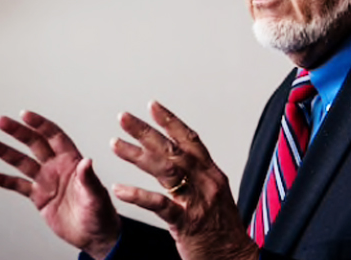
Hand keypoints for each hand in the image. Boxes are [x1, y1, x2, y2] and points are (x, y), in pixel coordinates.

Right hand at [0, 111, 120, 259]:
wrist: (93, 236)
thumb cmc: (101, 213)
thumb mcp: (96, 195)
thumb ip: (88, 178)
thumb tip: (87, 161)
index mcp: (72, 161)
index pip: (54, 136)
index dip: (40, 124)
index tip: (25, 115)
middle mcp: (57, 167)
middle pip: (34, 144)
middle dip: (18, 132)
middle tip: (1, 121)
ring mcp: (46, 181)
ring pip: (22, 162)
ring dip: (5, 152)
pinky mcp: (38, 197)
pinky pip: (18, 186)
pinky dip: (3, 181)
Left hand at [111, 101, 258, 259]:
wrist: (235, 258)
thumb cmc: (223, 231)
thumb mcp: (215, 196)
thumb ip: (200, 178)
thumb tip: (182, 160)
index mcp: (213, 174)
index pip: (190, 140)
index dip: (170, 121)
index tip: (152, 105)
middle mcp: (207, 182)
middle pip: (173, 150)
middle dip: (146, 131)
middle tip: (123, 118)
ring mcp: (198, 202)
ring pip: (165, 170)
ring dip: (137, 155)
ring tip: (115, 144)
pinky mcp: (188, 223)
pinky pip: (160, 205)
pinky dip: (138, 195)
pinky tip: (119, 189)